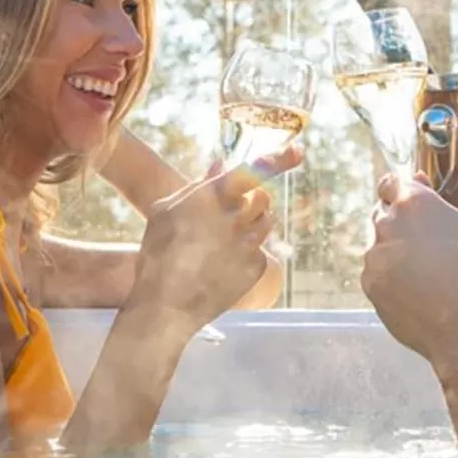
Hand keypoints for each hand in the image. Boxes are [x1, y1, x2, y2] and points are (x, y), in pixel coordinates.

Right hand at [134, 146, 301, 329]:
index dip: (279, 159)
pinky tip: (223, 264)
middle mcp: (236, 217)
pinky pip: (260, 250)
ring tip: (224, 240)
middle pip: (263, 197)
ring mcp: (249, 244)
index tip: (298, 151)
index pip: (253, 171)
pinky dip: (247, 253)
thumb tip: (220, 164)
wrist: (166, 306)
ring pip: (266, 222)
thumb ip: (196, 186)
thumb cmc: (158, 255)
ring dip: (251, 224)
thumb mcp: (165, 212)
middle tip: (235, 211)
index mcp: (212, 197)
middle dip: (254, 199)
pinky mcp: (256, 267)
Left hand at [361, 173, 457, 376]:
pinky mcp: (370, 285)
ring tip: (426, 275)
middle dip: (397, 224)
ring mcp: (375, 257)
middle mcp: (388, 225)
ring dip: (394, 253)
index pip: (390, 184)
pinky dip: (390, 278)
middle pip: (383, 214)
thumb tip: (416, 182)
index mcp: (414, 204)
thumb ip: (433, 205)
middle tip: (423, 243)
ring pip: (379, 247)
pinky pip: (376, 274)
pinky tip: (416, 292)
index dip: (397, 191)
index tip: (403, 199)